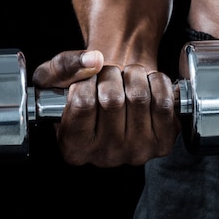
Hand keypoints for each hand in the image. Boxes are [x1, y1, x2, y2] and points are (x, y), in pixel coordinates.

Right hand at [32, 51, 180, 167]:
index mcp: (74, 148)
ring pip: (139, 96)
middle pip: (112, 99)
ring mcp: (136, 152)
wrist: (116, 97)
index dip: (86, 80)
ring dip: (134, 74)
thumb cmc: (82, 90)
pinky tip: (147, 84)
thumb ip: (64, 66)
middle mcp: (105, 157)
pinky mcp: (162, 143)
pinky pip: (164, 102)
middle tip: (109, 75)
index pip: (82, 103)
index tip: (88, 79)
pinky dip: (157, 81)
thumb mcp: (54, 78)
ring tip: (126, 78)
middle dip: (111, 73)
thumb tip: (93, 60)